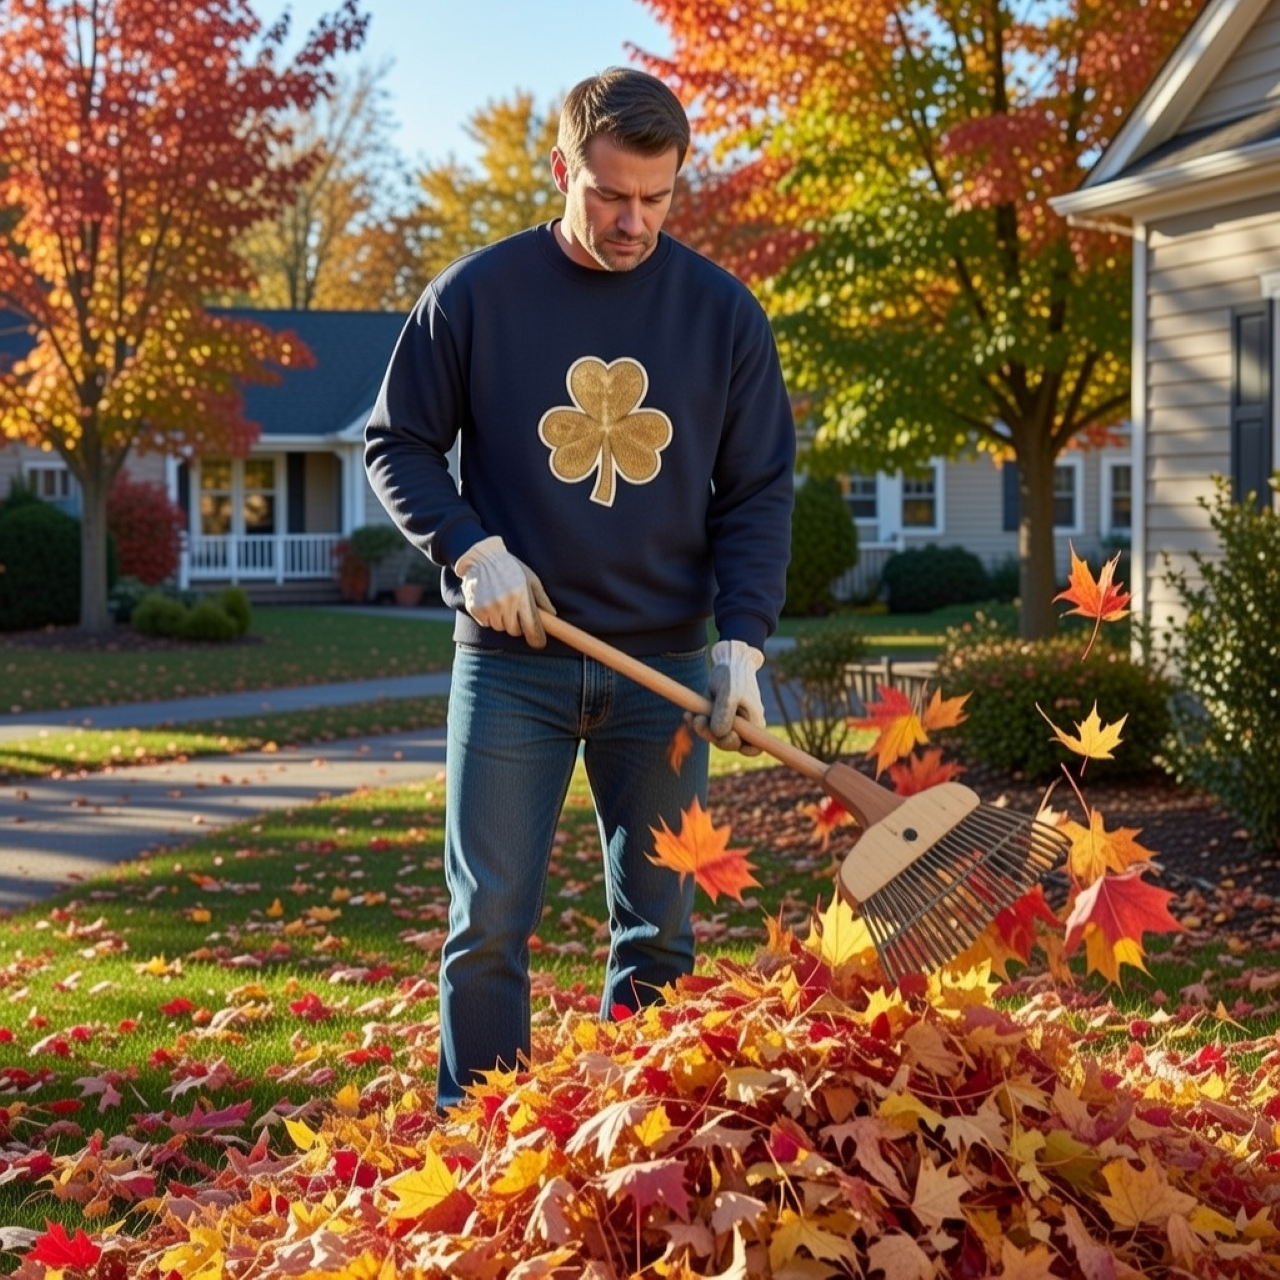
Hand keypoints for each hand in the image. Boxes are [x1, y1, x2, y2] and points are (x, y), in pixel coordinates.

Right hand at [455, 536, 554, 647]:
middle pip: (514, 631)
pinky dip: (489, 618)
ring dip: (503, 621)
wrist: (482, 557)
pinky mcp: (475, 608)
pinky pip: (486, 623)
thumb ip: (541, 598)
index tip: (539, 643)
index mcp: (521, 596)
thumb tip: (553, 615)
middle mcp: (505, 603)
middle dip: (518, 626)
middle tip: (516, 613)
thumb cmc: (510, 567)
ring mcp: (489, 606)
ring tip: (502, 604)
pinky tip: (490, 602)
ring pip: (500, 628)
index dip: (537, 638)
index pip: (532, 626)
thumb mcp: (530, 578)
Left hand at [691, 639, 765, 755]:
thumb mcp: (730, 693)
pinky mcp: (715, 716)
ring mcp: (728, 722)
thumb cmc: (734, 675)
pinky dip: (696, 722)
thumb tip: (719, 734)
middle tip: (699, 722)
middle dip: (713, 736)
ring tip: (692, 716)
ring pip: (714, 736)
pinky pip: (706, 726)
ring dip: (701, 728)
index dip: (743, 749)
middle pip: (728, 743)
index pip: (754, 748)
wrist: (727, 661)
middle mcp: (742, 726)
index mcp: (753, 723)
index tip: (728, 738)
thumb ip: (725, 714)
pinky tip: (688, 715)